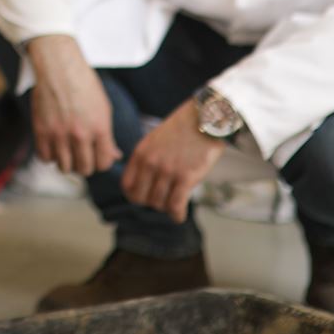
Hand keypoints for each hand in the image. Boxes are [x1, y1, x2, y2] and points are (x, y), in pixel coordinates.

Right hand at [28, 33, 118, 176]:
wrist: (59, 68)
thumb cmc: (84, 85)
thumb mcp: (103, 108)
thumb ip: (108, 135)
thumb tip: (114, 155)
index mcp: (100, 128)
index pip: (103, 163)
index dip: (101, 162)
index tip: (97, 156)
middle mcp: (80, 134)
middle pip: (84, 169)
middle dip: (85, 165)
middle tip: (81, 155)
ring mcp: (59, 134)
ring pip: (64, 167)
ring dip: (67, 162)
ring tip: (67, 151)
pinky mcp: (41, 131)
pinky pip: (45, 158)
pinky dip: (49, 155)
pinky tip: (54, 145)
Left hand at [122, 99, 224, 220]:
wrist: (206, 117)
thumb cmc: (184, 129)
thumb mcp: (156, 139)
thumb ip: (147, 159)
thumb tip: (143, 182)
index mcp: (141, 153)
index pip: (127, 186)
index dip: (135, 196)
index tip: (146, 197)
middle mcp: (151, 163)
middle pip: (141, 199)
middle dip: (152, 203)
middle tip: (164, 199)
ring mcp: (167, 170)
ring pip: (159, 204)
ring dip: (167, 207)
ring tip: (176, 201)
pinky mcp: (186, 177)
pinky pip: (175, 206)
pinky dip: (177, 215)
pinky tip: (179, 215)